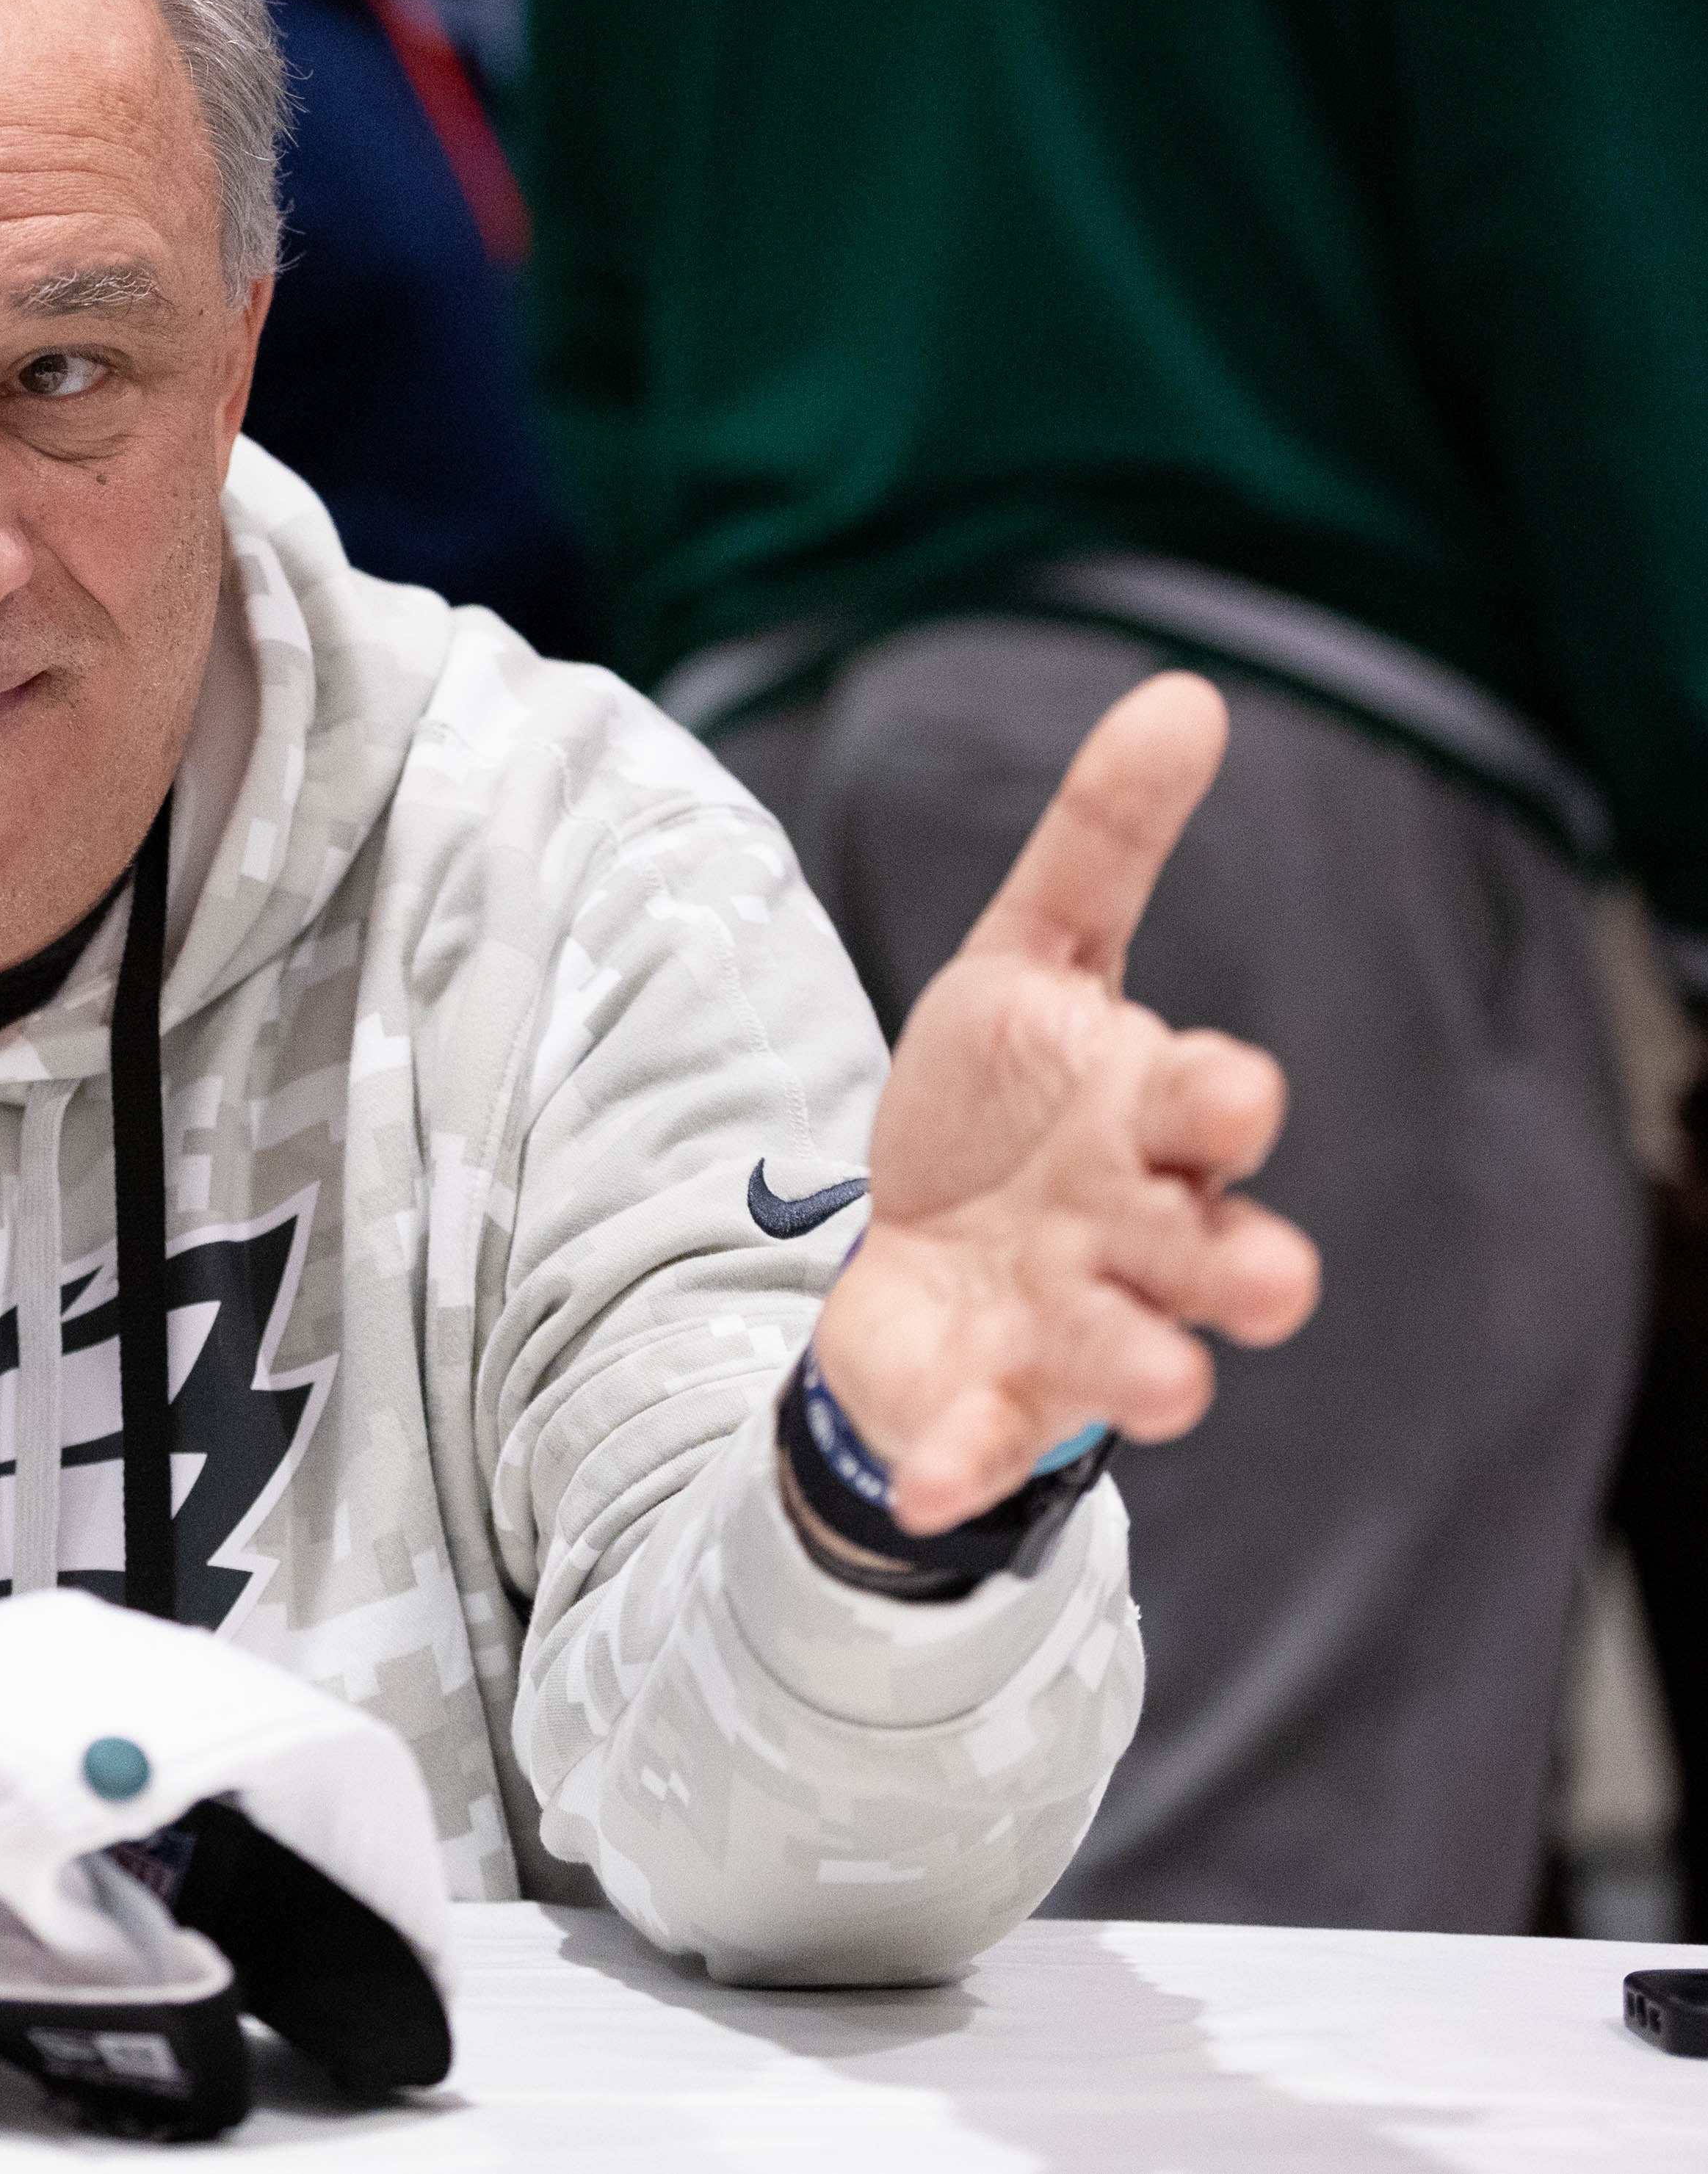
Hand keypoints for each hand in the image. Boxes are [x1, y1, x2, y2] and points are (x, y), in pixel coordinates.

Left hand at [814, 674, 1322, 1533]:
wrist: (918, 1235)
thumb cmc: (1006, 1096)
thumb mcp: (1032, 952)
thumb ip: (1105, 840)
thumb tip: (1186, 693)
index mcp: (1151, 1121)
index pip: (1217, 1110)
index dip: (1224, 1101)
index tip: (1228, 1090)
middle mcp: (1136, 1234)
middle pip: (1224, 1255)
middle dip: (1243, 1265)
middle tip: (1258, 1272)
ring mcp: (1066, 1324)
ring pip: (1142, 1366)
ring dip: (1152, 1373)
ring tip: (1159, 1385)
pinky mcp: (982, 1398)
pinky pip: (976, 1446)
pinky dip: (952, 1465)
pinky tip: (915, 1480)